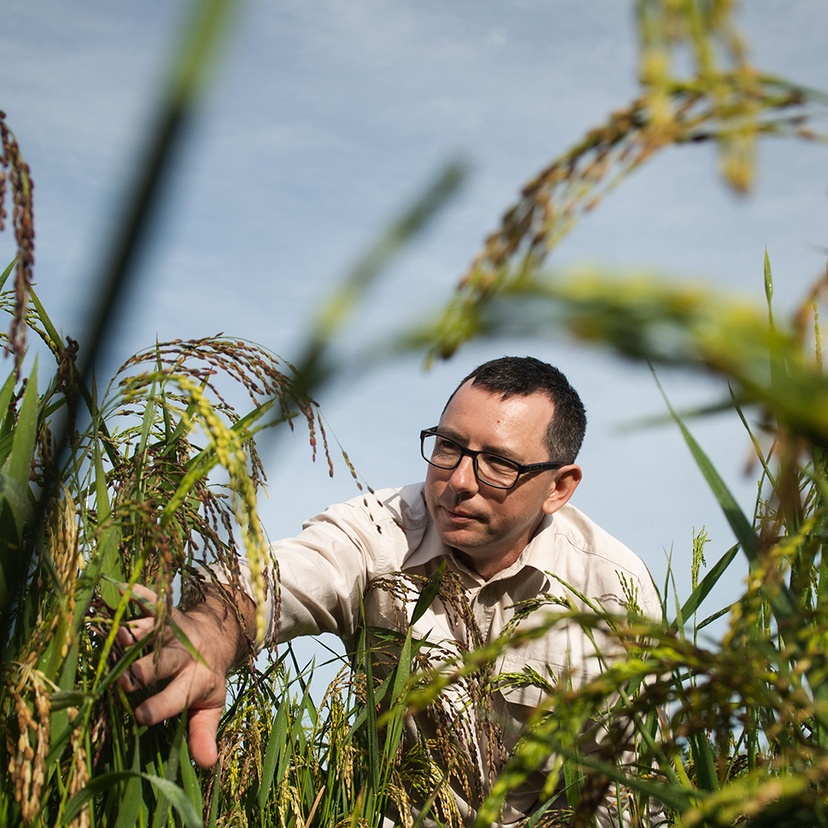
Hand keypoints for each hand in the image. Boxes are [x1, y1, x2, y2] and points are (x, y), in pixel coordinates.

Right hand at [116, 583, 251, 767]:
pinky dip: (139, 594)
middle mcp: (183, 654)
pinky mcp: (164, 612)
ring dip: (139, 632)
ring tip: (122, 635)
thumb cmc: (204, 678)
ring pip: (155, 631)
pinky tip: (123, 589)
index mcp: (195, 680)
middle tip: (127, 680)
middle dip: (146, 670)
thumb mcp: (210, 706)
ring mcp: (173, 632)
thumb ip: (203, 733)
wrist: (216, 635)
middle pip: (164, 662)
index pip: (177, 696)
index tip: (141, 717)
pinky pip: (152, 601)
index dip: (160, 706)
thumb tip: (207, 764)